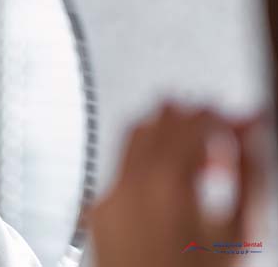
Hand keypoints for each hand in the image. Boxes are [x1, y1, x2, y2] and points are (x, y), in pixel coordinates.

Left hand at [89, 103, 269, 266]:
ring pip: (132, 142)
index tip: (241, 120)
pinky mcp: (97, 215)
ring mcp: (106, 200)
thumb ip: (246, 174)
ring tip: (200, 157)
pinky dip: (148, 164)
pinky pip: (122, 172)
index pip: (192, 122)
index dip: (221, 115)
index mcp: (165, 184)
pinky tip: (174, 185)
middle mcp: (127, 186)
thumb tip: (250, 133)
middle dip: (190, 117)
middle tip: (220, 127)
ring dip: (166, 136)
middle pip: (155, 122)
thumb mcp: (238, 232)